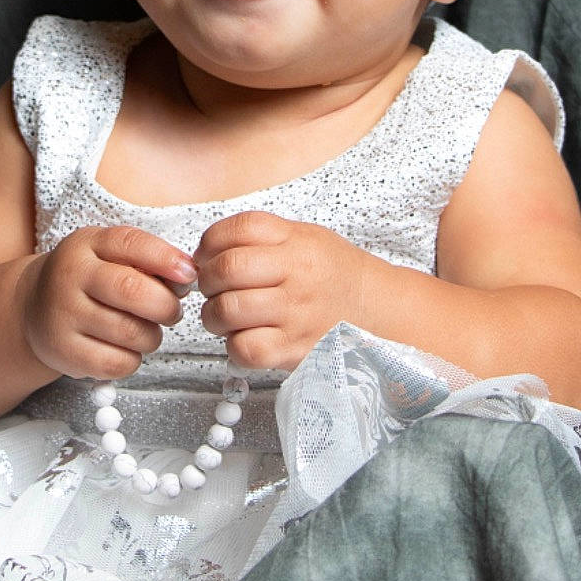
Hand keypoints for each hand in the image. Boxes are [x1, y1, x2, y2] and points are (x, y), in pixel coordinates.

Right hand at [19, 226, 194, 381]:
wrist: (33, 307)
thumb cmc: (88, 280)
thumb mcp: (109, 254)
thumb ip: (147, 259)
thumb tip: (186, 276)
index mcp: (86, 244)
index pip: (131, 245)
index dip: (167, 260)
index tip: (189, 274)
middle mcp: (69, 277)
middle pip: (132, 291)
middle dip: (165, 305)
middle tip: (171, 312)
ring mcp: (63, 316)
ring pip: (130, 332)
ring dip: (152, 335)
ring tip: (144, 330)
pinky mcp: (64, 352)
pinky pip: (117, 363)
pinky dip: (133, 359)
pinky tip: (124, 348)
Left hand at [194, 211, 374, 370]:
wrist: (376, 311)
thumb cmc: (333, 275)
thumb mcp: (304, 238)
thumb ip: (259, 238)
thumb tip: (205, 254)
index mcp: (297, 242)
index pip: (237, 229)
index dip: (209, 244)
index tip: (207, 256)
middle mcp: (297, 275)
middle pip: (227, 269)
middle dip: (207, 280)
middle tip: (214, 287)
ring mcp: (296, 315)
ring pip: (227, 310)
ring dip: (214, 314)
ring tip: (227, 314)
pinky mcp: (294, 350)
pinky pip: (244, 348)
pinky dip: (235, 344)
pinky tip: (247, 336)